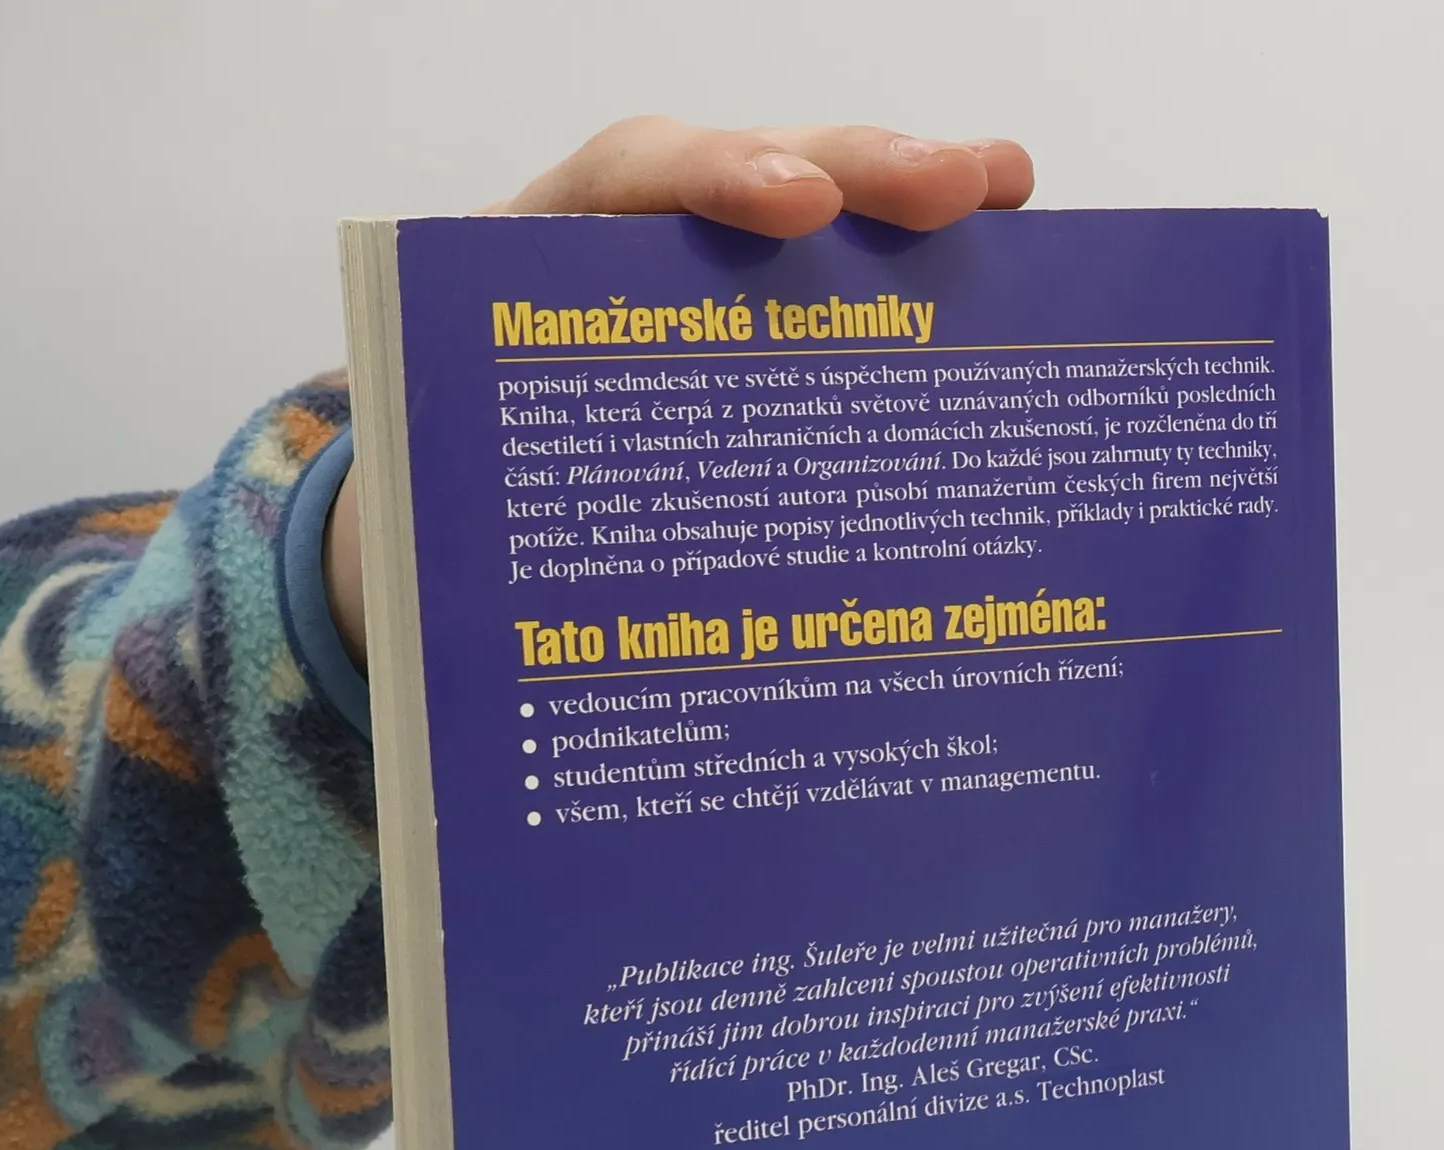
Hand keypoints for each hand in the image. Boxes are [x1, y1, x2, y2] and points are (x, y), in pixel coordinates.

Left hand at [324, 120, 1034, 666]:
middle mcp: (618, 258)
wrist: (438, 529)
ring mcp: (692, 285)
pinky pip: (831, 282)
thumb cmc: (452, 540)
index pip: (623, 187)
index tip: (797, 210)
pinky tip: (1002, 243)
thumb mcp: (455, 536)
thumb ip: (485, 554)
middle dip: (853, 171)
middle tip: (955, 190)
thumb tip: (539, 684)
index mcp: (528, 284)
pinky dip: (914, 262)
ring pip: (806, 212)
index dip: (711, 186)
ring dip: (909, 199)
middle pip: (742, 175)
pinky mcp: (745, 328)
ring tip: (1005, 189)